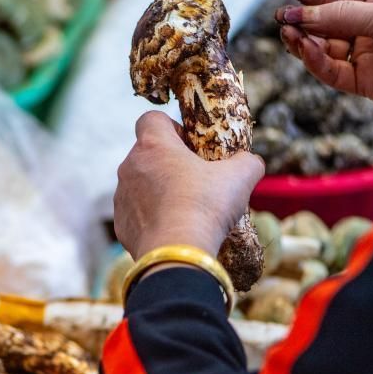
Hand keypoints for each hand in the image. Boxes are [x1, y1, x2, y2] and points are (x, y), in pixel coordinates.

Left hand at [114, 112, 263, 258]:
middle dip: (169, 163)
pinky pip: (137, 214)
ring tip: (186, 208)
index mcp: (153, 146)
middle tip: (195, 180)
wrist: (178, 253)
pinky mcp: (122, 226)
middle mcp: (130, 167)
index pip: (151, 119)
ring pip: (140, 185)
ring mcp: (122, 197)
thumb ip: (247, 161)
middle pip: (147, 154)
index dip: (171, 127)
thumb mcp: (240, 177)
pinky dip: (152, 218)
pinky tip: (174, 229)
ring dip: (159, 191)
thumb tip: (250, 162)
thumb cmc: (206, 206)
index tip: (190, 146)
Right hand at [276, 0, 372, 123]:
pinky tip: (308, 50)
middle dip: (304, 20)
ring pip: (323, 48)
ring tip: (290, 36)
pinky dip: (316, 62)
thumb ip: (340, 15)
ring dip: (305, 42)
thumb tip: (299, 13)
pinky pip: (331, 71)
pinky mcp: (361, 82)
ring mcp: (364, 55)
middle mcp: (368, 28)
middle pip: (326, 21)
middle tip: (283, 20)